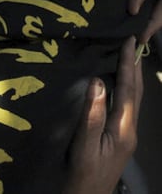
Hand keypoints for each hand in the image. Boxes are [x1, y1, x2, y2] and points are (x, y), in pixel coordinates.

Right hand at [62, 37, 142, 193]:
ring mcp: (125, 136)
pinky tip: (117, 85)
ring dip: (132, 76)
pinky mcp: (118, 139)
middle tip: (134, 42)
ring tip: (128, 56)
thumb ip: (92, 115)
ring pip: (133, 99)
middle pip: (136, 93)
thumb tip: (98, 81)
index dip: (129, 64)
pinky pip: (125, 106)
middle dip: (135, 66)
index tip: (130, 41)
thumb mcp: (84, 147)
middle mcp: (129, 131)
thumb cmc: (81, 177)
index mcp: (123, 130)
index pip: (129, 90)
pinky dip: (124, 88)